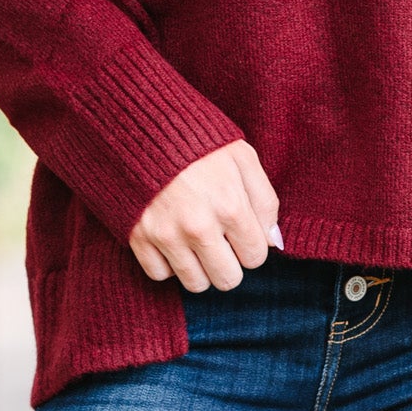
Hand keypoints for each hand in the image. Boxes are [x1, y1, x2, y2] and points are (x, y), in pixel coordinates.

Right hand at [130, 140, 281, 291]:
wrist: (141, 125)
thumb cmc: (198, 141)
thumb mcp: (242, 158)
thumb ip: (265, 201)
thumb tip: (273, 242)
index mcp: (230, 205)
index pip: (255, 257)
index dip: (251, 245)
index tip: (239, 230)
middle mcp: (198, 226)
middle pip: (228, 280)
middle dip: (229, 263)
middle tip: (220, 241)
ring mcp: (165, 234)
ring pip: (196, 284)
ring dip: (200, 268)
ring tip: (196, 242)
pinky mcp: (138, 237)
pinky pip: (160, 275)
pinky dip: (167, 263)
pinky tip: (172, 240)